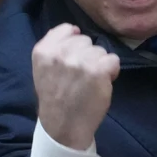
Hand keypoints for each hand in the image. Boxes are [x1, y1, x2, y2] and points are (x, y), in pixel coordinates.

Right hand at [32, 23, 119, 150]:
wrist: (63, 126)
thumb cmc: (55, 98)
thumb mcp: (43, 68)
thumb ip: (55, 47)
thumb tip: (75, 30)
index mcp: (43, 50)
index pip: (67, 29)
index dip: (74, 44)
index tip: (72, 60)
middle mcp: (60, 52)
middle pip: (86, 40)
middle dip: (86, 56)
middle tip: (80, 77)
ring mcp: (79, 60)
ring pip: (100, 51)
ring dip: (99, 65)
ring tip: (89, 83)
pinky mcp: (98, 70)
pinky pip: (113, 60)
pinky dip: (111, 72)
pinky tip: (100, 84)